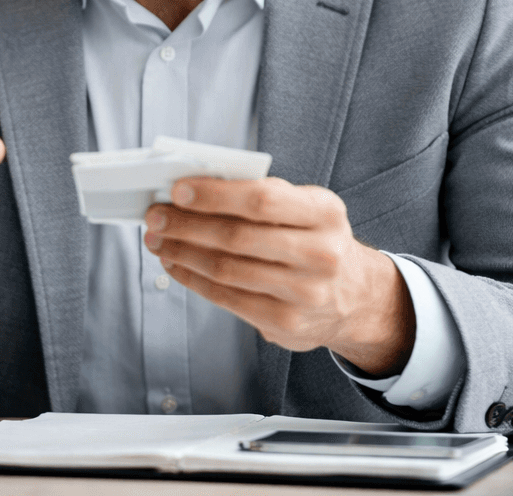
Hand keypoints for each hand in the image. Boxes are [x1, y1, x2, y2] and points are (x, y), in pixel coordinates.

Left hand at [143, 177, 414, 375]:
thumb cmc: (318, 240)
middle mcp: (321, 253)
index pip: (262, 199)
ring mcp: (305, 293)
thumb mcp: (308, 208)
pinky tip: (176, 265)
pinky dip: (193, 279)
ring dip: (182, 253)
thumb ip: (263, 196)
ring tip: (158, 240)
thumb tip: (195, 190)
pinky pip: (226, 298)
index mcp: (325, 212)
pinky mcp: (285, 323)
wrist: (356, 297)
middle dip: (187, 225)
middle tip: (155, 215)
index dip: (215, 195)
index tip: (178, 190)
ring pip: (227, 270)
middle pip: (238, 237)